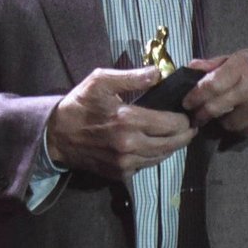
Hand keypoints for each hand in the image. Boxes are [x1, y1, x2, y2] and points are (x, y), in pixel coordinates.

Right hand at [46, 66, 197, 180]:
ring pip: (161, 157)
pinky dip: (155, 156)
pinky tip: (156, 145)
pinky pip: (146, 166)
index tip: (188, 114)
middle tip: (190, 127)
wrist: (57, 136)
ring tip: (177, 135)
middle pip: (171, 144)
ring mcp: (125, 163)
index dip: (184, 120)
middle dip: (185, 135)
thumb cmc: (80, 104)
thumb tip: (158, 73)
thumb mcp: (101, 81)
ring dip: (172, 147)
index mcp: (127, 120)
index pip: (170, 124)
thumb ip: (131, 77)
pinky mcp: (120, 174)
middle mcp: (130, 145)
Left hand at [183, 49, 247, 137]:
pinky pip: (244, 132)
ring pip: (228, 124)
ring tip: (228, 112)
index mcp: (241, 68)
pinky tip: (246, 116)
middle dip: (201, 114)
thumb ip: (215, 64)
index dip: (194, 97)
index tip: (186, 102)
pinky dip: (241, 126)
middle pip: (214, 109)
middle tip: (197, 115)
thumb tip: (191, 67)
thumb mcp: (241, 58)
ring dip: (223, 120)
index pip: (209, 86)